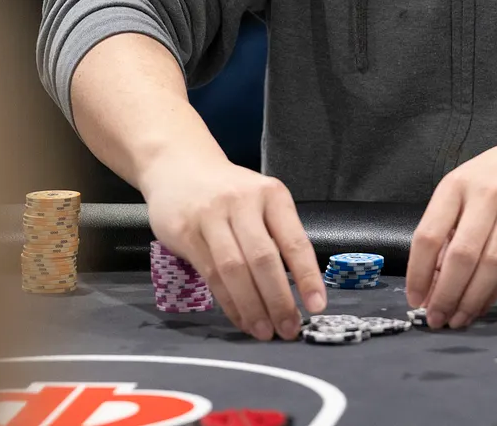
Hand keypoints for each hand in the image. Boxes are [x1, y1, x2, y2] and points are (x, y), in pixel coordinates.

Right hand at [142, 156, 326, 340]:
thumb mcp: (260, 199)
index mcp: (271, 194)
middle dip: (278, 300)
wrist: (179, 166)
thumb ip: (276, 234)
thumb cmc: (229, 191)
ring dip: (252, 307)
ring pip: (235, 270)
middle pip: (263, 258)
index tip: (317, 305)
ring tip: (264, 331)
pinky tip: (241, 319)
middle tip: (288, 329)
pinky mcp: (186, 232)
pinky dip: (229, 302)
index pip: (294, 240)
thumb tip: (300, 287)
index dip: (307, 276)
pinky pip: (211, 275)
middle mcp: (242, 202)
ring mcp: (211, 216)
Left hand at [407, 134, 496, 328]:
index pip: (428, 235)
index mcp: (455, 187)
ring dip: (470, 300)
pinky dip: (492, 293)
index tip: (414, 298)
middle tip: (436, 319)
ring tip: (457, 320)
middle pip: (461, 256)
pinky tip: (479, 307)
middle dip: (446, 294)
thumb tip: (430, 280)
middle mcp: (483, 198)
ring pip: (488, 266)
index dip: (419, 272)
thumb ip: (446, 227)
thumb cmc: (494, 176)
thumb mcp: (462, 188)